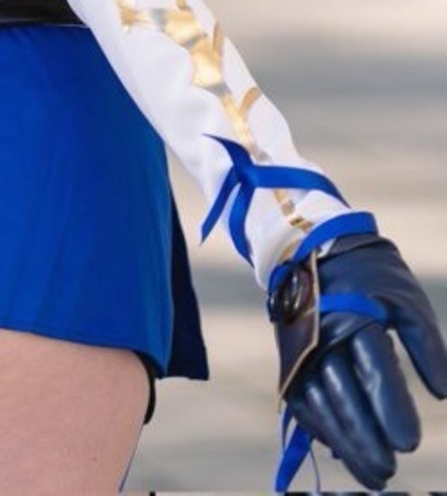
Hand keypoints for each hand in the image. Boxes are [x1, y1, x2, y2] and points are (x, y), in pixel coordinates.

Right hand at [272, 233, 446, 489]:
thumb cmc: (371, 276)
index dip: (391, 407)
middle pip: (344, 396)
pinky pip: (303, 401)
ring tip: (374, 476)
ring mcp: (301, 348)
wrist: (312, 247)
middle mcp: (323, 335)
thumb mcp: (406, 300)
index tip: (409, 444)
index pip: (375, 369)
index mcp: (357, 316)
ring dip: (346, 444)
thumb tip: (442, 394)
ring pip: (321, 406)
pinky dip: (322, 429)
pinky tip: (342, 450)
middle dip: (367, 439)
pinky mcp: (289, 358)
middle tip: (390, 471)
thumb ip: (426, 346)